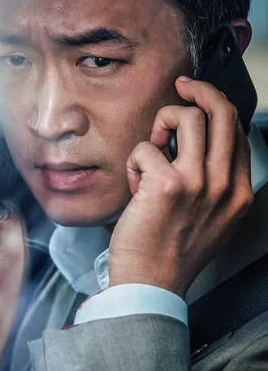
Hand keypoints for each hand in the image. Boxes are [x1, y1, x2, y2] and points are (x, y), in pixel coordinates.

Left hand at [108, 76, 253, 297]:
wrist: (151, 283)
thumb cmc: (171, 251)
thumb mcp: (211, 220)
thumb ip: (212, 185)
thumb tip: (197, 148)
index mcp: (237, 192)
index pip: (237, 131)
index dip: (216, 107)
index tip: (196, 98)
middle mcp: (224, 184)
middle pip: (223, 113)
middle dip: (199, 90)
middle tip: (181, 87)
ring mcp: (198, 183)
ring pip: (188, 117)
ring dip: (161, 124)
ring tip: (149, 152)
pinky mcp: (167, 184)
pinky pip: (146, 148)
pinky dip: (134, 161)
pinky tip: (134, 185)